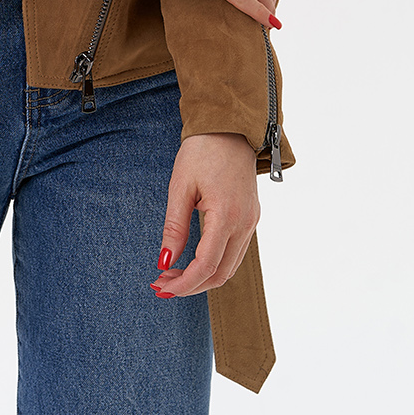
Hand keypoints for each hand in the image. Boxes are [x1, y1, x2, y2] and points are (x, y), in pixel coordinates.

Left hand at [151, 134, 258, 297]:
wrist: (230, 128)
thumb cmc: (202, 151)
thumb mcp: (180, 186)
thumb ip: (174, 227)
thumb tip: (164, 261)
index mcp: (226, 216)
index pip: (207, 265)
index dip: (184, 283)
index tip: (162, 287)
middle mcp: (245, 224)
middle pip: (221, 273)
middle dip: (191, 285)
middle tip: (163, 284)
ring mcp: (251, 221)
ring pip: (230, 266)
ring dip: (203, 277)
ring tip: (174, 274)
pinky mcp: (251, 217)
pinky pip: (236, 251)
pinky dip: (215, 263)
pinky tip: (194, 259)